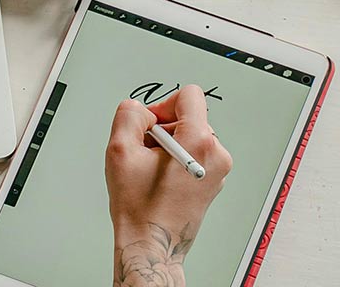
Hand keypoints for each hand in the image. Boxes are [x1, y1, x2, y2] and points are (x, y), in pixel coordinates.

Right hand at [104, 84, 230, 286]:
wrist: (151, 243)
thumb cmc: (139, 206)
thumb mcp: (120, 150)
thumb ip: (129, 115)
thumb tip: (140, 109)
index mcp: (199, 141)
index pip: (190, 96)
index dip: (163, 104)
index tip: (151, 124)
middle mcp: (216, 154)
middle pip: (190, 117)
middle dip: (164, 129)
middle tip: (145, 153)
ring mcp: (218, 170)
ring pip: (191, 136)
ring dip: (169, 145)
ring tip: (152, 170)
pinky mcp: (214, 181)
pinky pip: (196, 155)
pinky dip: (177, 159)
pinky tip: (162, 179)